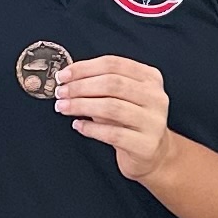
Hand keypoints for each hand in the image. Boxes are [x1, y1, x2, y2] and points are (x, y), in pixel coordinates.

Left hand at [53, 54, 177, 181]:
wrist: (151, 153)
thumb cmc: (130, 121)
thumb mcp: (119, 97)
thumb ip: (99, 85)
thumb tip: (68, 78)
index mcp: (150, 78)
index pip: (114, 64)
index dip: (84, 68)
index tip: (64, 75)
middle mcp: (155, 97)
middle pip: (112, 84)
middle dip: (80, 87)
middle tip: (61, 93)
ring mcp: (153, 122)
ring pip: (111, 107)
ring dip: (81, 105)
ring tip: (64, 107)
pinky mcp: (145, 144)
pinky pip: (112, 134)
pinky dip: (91, 128)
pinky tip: (78, 125)